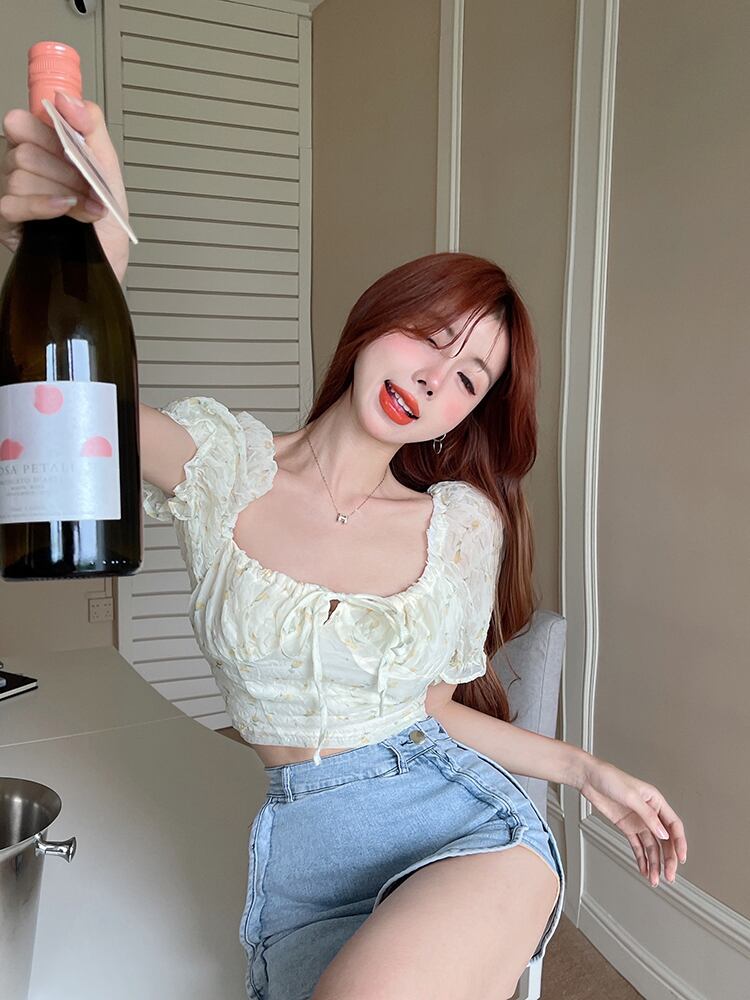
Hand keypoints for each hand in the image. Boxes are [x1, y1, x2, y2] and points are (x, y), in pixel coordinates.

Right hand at [1, 90, 128, 279]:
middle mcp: (22, 168)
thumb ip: (91, 126)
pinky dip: (44, 205)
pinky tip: (64, 210)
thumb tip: (67, 98)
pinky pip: (13, 202)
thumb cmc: (106, 222)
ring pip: (21, 174)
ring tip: (88, 210)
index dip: (47, 129)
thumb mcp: (108, 169)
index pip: (22, 120)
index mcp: (41, 149)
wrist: (109, 263)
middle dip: (67, 170)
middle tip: (90, 188)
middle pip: (25, 148)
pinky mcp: (8, 221)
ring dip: (65, 193)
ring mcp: (12, 194)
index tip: (72, 144)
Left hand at [577, 756, 686, 886]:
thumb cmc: (610, 778)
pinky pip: (637, 846)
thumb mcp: (631, 796)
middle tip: (669, 875)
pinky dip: (641, 858)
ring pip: (651, 846)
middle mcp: (649, 813)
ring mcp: (638, 821)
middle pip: (664, 840)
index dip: (680, 842)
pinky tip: (644, 870)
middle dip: (668, 859)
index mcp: (656, 801)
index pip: (674, 825)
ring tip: (654, 878)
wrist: (589, 778)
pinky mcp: (626, 827)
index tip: (682, 858)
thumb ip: (648, 816)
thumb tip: (664, 835)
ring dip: (654, 863)